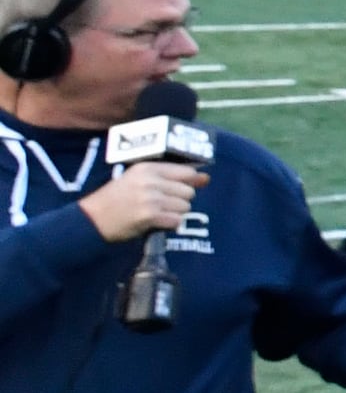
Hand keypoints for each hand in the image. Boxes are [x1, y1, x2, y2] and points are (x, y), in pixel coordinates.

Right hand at [79, 160, 204, 241]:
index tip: (181, 190)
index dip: (188, 183)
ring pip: (184, 207)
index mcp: (146, 168)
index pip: (186, 172)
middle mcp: (150, 181)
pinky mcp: (149, 216)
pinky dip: (170, 225)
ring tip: (157, 214)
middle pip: (188, 192)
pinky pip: (176, 221)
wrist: (92, 219)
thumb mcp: (138, 180)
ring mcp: (150, 199)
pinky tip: (156, 223)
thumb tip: (206, 177)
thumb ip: (171, 177)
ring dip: (175, 213)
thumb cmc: (116, 199)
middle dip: (179, 201)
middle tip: (161, 205)